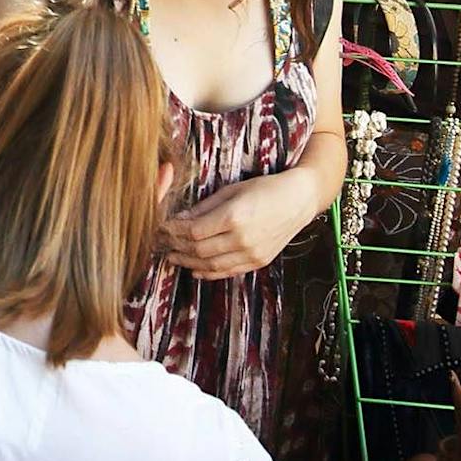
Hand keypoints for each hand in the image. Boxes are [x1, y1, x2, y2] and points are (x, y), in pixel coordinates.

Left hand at [160, 174, 315, 278]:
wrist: (298, 201)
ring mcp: (251, 254)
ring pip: (212, 265)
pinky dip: (209, 273)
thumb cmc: (264, 188)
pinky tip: (195, 269)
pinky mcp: (258, 262)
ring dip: (189, 263)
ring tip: (173, 258)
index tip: (163, 228)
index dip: (175, 232)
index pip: (194, 231)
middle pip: (200, 250)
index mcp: (233, 216)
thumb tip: (182, 218)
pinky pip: (228, 272)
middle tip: (162, 245)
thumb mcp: (232, 190)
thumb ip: (206, 206)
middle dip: (177, 248)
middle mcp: (242, 239)